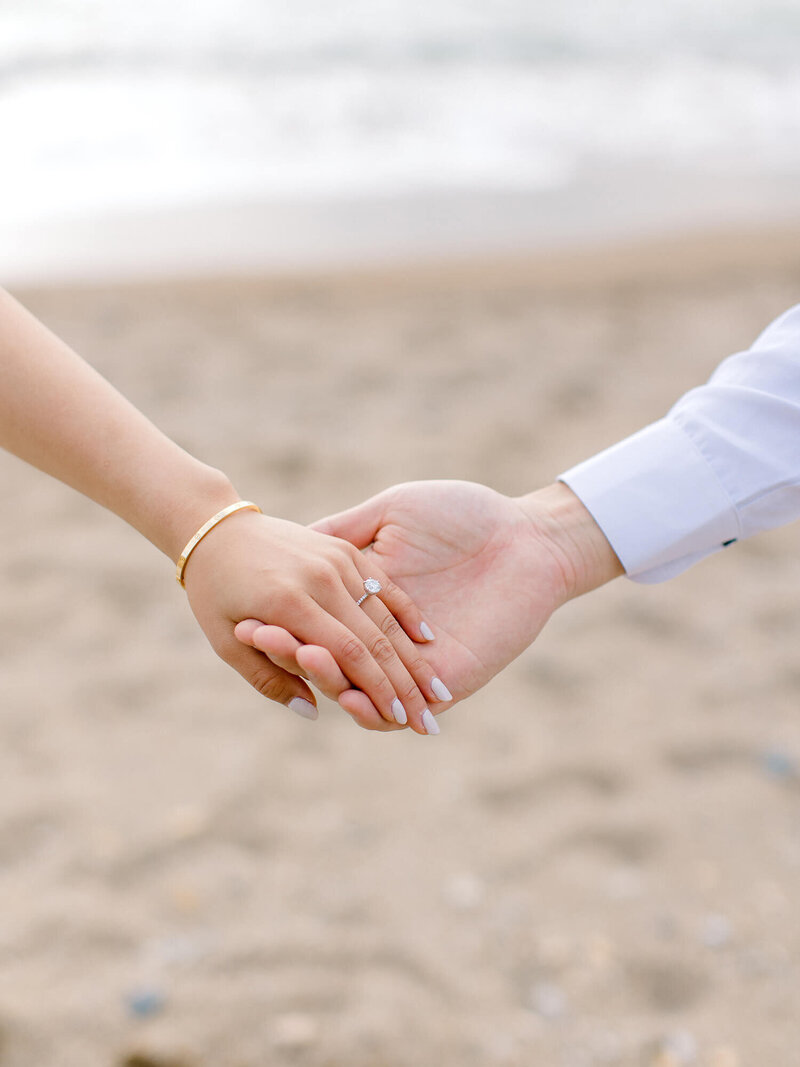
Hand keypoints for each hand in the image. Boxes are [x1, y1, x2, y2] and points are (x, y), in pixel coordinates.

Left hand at [182, 506, 443, 725]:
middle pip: (374, 638)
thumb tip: (315, 712)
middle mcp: (318, 578)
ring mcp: (334, 559)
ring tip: (437, 688)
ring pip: (384, 614)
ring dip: (413, 655)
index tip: (401, 721)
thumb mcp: (226, 644)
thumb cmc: (214, 593)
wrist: (216, 528)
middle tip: (429, 719)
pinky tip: (426, 639)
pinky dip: (405, 612)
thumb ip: (269, 680)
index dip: (378, 691)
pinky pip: (382, 583)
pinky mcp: (342, 549)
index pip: (347, 655)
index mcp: (287, 603)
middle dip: (405, 684)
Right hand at [236, 480, 622, 728]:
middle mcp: (385, 634)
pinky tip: (343, 697)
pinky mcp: (448, 679)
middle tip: (259, 639)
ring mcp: (415, 662)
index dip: (283, 623)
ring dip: (327, 680)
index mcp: (368, 596)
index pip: (317, 621)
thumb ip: (347, 530)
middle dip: (293, 652)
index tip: (247, 618)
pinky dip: (369, 708)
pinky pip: (401, 707)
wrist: (526, 535)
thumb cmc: (461, 512)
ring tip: (301, 662)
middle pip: (331, 658)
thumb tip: (295, 540)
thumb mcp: (391, 512)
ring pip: (358, 687)